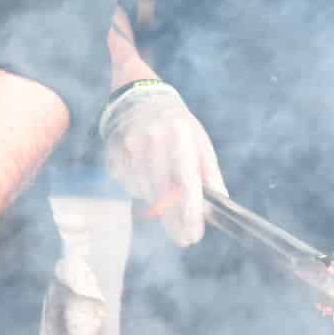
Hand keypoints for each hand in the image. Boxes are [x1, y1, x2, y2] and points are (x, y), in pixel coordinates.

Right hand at [101, 81, 226, 244]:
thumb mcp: (200, 142)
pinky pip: (128, 184)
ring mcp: (130, 147)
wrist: (139, 96)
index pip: (185, 181)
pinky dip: (139, 187)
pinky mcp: (114, 154)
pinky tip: (144, 172)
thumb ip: (210, 174)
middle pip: (163, 195)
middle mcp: (154, 141)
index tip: (194, 234)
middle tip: (185, 237)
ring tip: (162, 184)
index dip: (189, 212)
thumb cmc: (176, 124)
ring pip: (144, 192)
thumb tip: (219, 204)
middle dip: (175, 221)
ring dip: (156, 200)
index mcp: (181, 137)